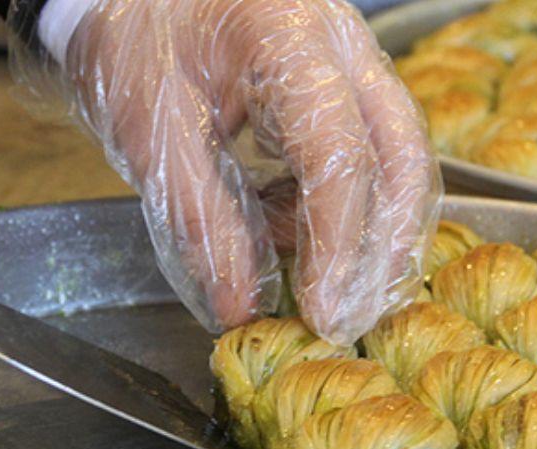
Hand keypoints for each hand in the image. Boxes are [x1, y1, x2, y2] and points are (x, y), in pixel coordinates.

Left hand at [13, 0, 440, 344]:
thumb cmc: (134, 42)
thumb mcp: (152, 133)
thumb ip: (202, 220)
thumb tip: (242, 307)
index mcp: (289, 39)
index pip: (341, 153)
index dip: (338, 243)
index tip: (322, 311)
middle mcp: (341, 43)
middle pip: (401, 156)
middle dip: (383, 251)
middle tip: (347, 321)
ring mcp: (350, 59)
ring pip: (399, 157)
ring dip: (374, 236)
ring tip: (326, 295)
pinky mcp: (342, 82)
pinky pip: (371, 153)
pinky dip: (344, 209)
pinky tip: (299, 241)